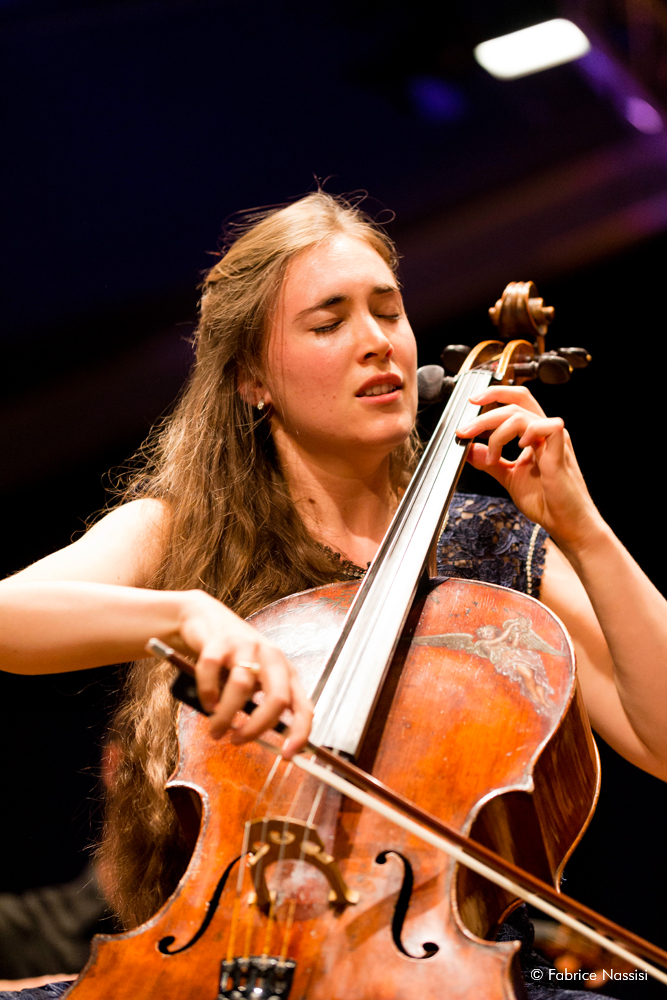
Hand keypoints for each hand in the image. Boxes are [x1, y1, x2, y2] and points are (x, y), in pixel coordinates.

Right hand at [170, 590, 311, 756]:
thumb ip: (259, 706)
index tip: (288, 756)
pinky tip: (205, 700)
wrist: (203, 619)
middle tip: (237, 741)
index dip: (300, 734)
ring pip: (241, 687)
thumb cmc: (231, 658)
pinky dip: (206, 692)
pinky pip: (211, 671)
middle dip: (257, 727)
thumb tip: (263, 742)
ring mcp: (245, 645)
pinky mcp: (218, 641)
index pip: (303, 706)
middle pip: (278, 698)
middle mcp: (271, 656)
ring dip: (225, 715)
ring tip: (215, 728)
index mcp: (285, 671)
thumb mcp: (254, 680)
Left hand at [455, 385, 602, 551]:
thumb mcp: (509, 477)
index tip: (471, 402)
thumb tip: (470, 449)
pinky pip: (546, 426)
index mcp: (535, 435)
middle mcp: (545, 432)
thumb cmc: (546, 502)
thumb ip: (490, 462)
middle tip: (464, 431)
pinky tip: (519, 449)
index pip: (516, 401)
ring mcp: (554, 440)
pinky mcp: (560, 451)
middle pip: (515, 402)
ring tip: (492, 458)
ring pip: (521, 415)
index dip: (494, 395)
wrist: (566, 523)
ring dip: (497, 434)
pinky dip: (526, 433)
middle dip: (483, 415)